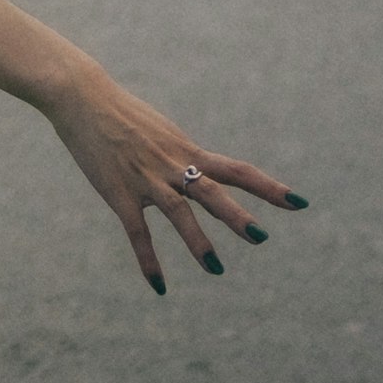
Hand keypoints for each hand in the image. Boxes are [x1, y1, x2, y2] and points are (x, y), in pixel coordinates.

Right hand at [41, 71, 304, 293]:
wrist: (82, 97)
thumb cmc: (121, 112)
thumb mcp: (162, 131)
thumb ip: (181, 155)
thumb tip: (198, 171)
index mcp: (187, 150)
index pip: (238, 171)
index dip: (270, 188)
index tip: (299, 203)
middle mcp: (173, 164)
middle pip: (214, 191)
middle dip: (238, 216)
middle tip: (261, 238)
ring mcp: (146, 179)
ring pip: (179, 212)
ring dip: (198, 242)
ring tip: (217, 269)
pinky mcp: (119, 193)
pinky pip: (138, 232)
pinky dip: (149, 261)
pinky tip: (160, 286)